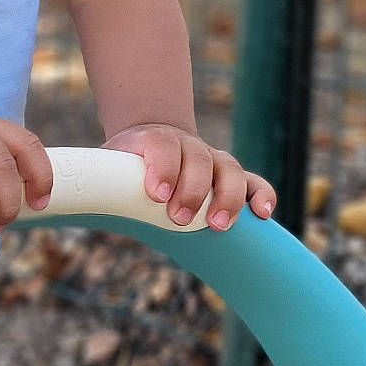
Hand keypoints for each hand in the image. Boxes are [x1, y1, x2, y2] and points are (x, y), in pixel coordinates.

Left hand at [103, 124, 276, 230]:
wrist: (151, 140)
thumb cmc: (128, 165)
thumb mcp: (110, 170)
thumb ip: (107, 191)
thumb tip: (102, 226)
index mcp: (156, 140)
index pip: (162, 146)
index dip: (162, 168)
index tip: (157, 194)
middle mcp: (189, 146)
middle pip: (199, 160)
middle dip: (192, 190)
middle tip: (180, 218)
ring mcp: (214, 159)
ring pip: (229, 169)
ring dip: (227, 197)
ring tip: (218, 225)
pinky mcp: (233, 176)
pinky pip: (254, 181)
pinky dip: (261, 194)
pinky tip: (262, 213)